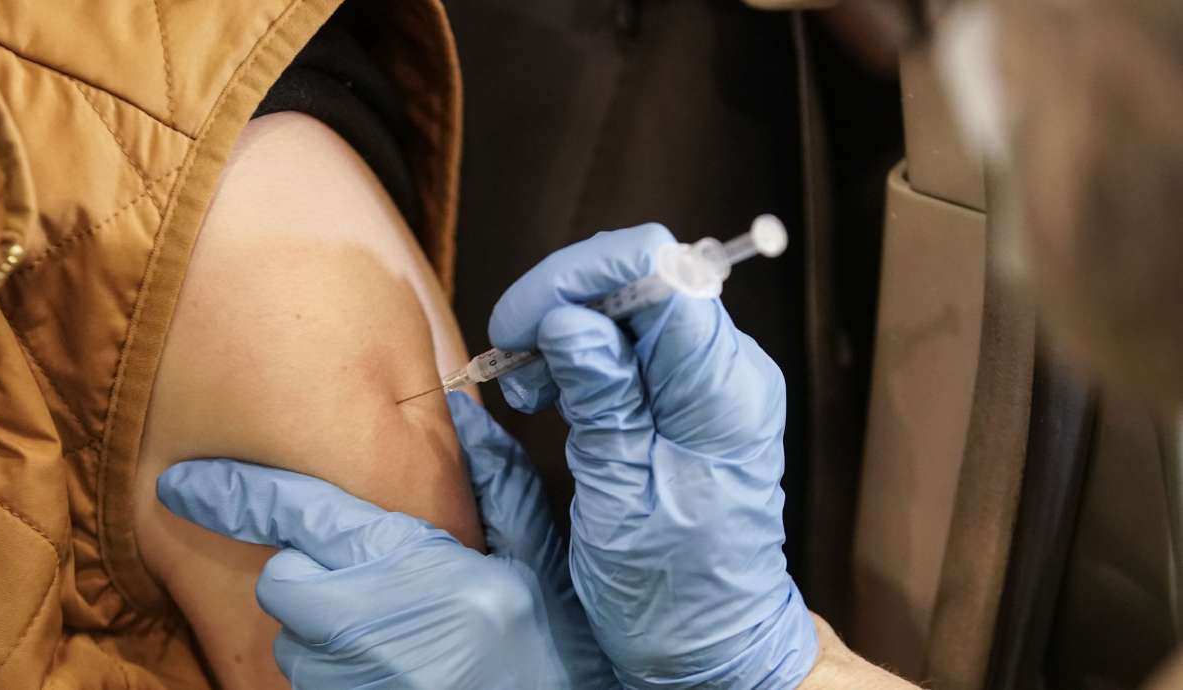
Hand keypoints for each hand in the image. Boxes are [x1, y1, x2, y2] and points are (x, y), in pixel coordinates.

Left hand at [157, 392, 614, 689]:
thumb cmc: (557, 641)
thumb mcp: (538, 551)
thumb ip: (497, 479)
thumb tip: (462, 411)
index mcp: (417, 568)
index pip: (301, 517)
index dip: (240, 494)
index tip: (188, 482)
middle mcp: (370, 629)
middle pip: (282, 581)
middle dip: (303, 568)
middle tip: (355, 567)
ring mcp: (354, 681)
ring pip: (294, 637)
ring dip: (319, 621)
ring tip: (386, 619)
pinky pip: (311, 677)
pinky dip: (332, 661)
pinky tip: (387, 656)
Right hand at [489, 224, 817, 688]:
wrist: (713, 638)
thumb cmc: (672, 589)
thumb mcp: (619, 497)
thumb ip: (602, 399)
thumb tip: (569, 319)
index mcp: (722, 395)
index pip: (660, 276)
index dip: (578, 280)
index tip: (518, 323)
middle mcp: (732, 372)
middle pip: (644, 282)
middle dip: (564, 304)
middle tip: (513, 363)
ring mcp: (717, 381)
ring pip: (634, 307)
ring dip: (567, 330)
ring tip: (528, 389)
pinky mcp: (698, 396)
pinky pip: (639, 343)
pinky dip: (586, 355)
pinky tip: (555, 392)